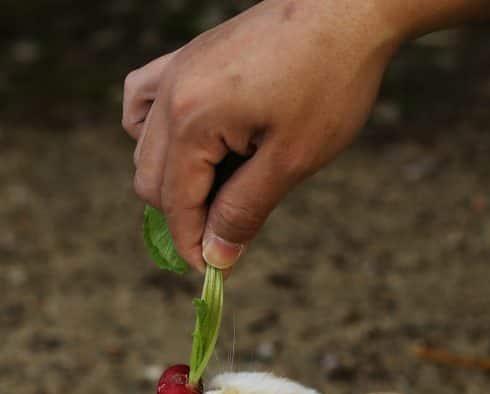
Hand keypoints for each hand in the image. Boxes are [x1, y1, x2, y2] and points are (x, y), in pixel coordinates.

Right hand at [123, 0, 489, 271]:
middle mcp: (170, 94)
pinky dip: (155, 131)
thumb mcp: (292, 160)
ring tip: (223, 185)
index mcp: (191, 120)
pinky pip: (142, 101)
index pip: (174, 204)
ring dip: (172, 178)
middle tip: (230, 227)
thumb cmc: (328, 81)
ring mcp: (174, 71)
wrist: (347, 9)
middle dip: (184, 215)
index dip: (192, 245)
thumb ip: (245, 211)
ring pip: (143, 146)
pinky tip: (190, 143)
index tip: (214, 271)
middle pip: (150, 180)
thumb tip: (216, 258)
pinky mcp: (187, 57)